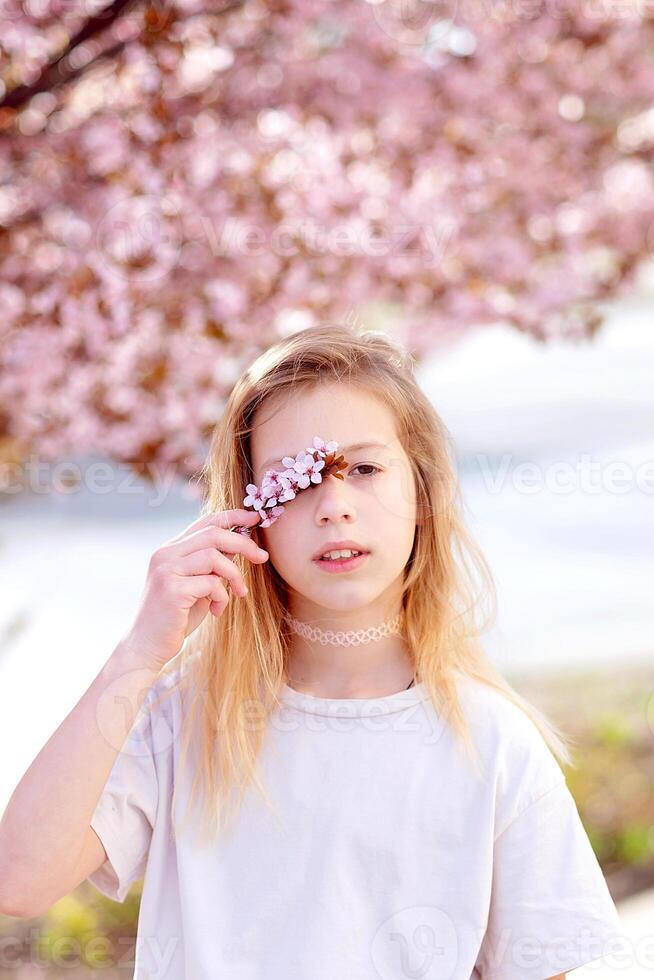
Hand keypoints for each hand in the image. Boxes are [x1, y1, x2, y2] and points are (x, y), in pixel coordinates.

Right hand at [121, 508, 267, 669]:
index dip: (232, 517)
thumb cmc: (176, 618)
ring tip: (239, 593)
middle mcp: (165, 555)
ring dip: (234, 575)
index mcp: (170, 550)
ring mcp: (166, 570)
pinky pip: (211, 583)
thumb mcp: (198, 586)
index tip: (255, 518)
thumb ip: (213, 566)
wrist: (147, 647)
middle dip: (243, 544)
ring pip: (214, 556)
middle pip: (213, 534)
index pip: (205, 522)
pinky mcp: (172, 590)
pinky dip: (222, 596)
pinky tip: (216, 611)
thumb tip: (240, 546)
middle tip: (262, 557)